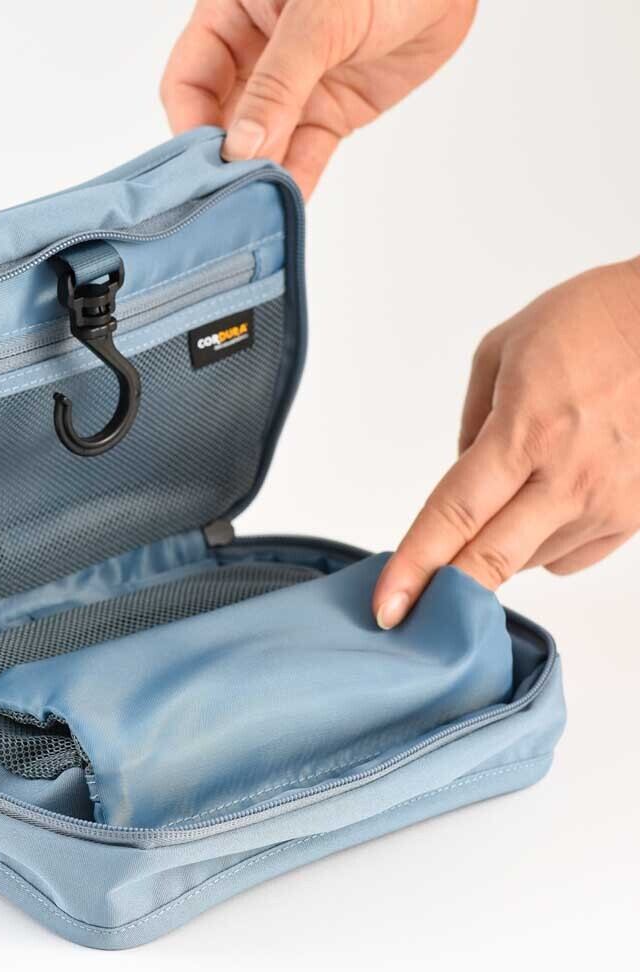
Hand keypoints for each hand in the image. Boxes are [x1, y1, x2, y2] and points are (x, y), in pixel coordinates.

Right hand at [160, 0, 476, 197]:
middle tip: (226, 198)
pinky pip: (306, 153)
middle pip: (220, 118)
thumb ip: (278, 82)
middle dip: (223, 160)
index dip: (191, 123)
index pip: (189, 80)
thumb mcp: (320, 16)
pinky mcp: (331, 111)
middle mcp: (256, 53)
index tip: (205, 163)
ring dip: (259, 177)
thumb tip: (242, 147)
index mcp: (233, 14)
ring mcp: (294, 86)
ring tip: (256, 210)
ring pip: (263, 143)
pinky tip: (287, 205)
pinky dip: (297, 181)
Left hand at [373, 258, 639, 628]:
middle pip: (491, 559)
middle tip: (412, 616)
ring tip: (506, 496)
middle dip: (444, 595)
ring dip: (497, 548)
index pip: (454, 515)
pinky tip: (542, 507)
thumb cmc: (592, 321)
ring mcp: (610, 502)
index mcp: (526, 431)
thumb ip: (472, 425)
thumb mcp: (501, 352)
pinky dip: (541, 544)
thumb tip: (461, 476)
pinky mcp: (637, 515)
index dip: (415, 566)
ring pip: (529, 560)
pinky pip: (569, 556)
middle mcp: (571, 477)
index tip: (389, 605)